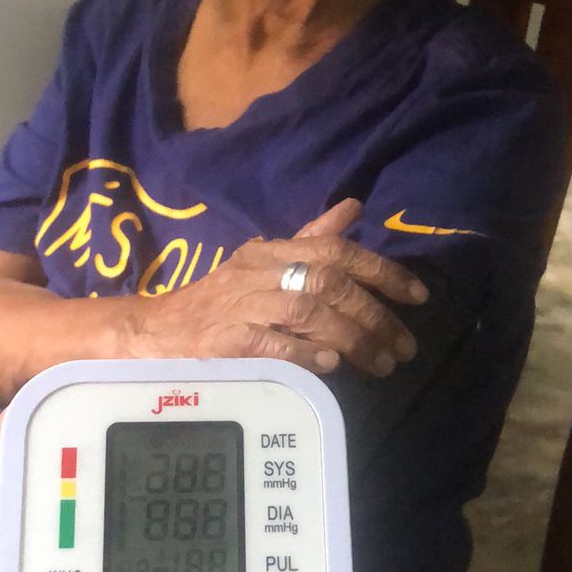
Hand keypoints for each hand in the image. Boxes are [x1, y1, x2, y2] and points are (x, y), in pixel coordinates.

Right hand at [131, 198, 427, 377]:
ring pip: (305, 309)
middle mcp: (257, 272)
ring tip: (379, 363)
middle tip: (403, 347)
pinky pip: (268, 342)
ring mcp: (238, 305)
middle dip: (374, 314)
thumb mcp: (263, 262)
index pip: (335, 249)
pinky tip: (328, 363)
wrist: (152, 332)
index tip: (418, 295)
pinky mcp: (222, 340)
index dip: (381, 270)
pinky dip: (302, 351)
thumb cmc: (216, 302)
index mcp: (270, 251)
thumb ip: (309, 237)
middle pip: (327, 281)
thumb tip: (354, 207)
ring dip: (350, 336)